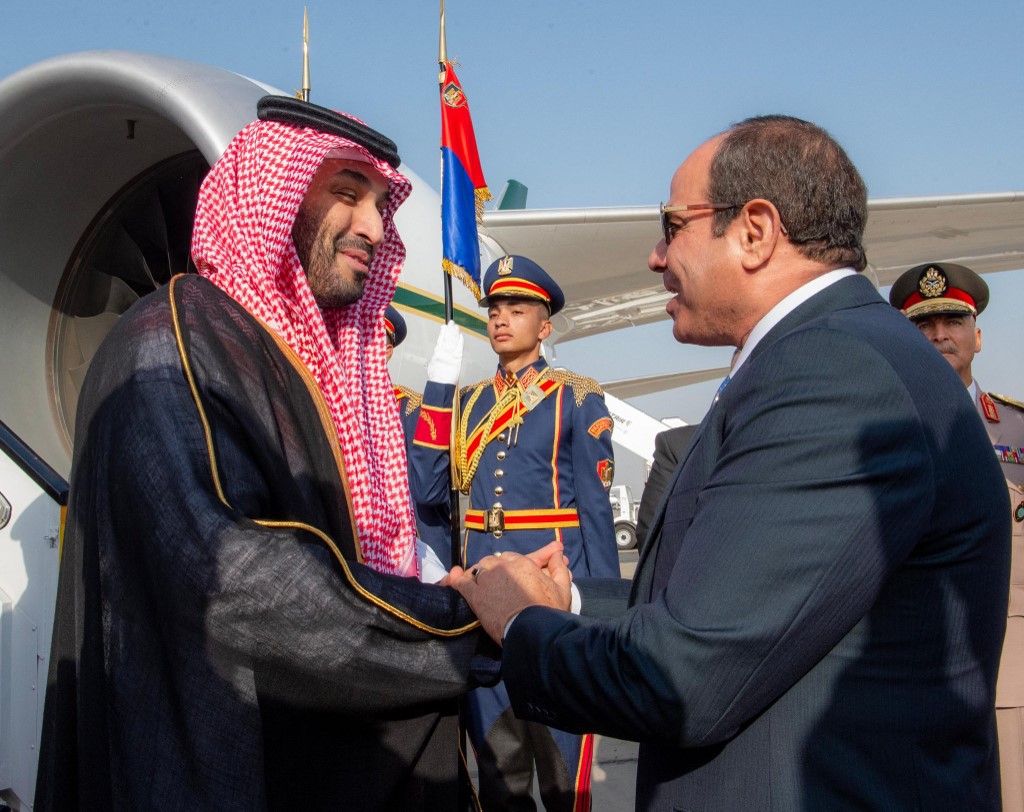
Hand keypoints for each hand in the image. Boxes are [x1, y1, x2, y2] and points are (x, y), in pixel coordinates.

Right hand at [426, 321, 462, 384]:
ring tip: (456, 327)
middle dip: (450, 329)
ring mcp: (451, 355)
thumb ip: (436, 358)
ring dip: (455, 333)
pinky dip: (460, 342)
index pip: (440, 339)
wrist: (441, 383)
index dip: (443, 332)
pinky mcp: (457, 359)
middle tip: (452, 323)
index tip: (444, 326)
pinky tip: (461, 336)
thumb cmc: (436, 377)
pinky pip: (459, 348)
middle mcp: (444, 352)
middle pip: (447, 338)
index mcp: (437, 353)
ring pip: (453, 341)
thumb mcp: (432, 365)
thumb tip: (437, 354)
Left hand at [450, 542, 572, 643]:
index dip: (511, 566)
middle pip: (493, 562)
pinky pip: (462, 583)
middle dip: (495, 569)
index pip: (511, 557)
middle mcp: (503, 566)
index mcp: (522, 563)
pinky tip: (454, 580)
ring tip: (480, 585)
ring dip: (479, 574)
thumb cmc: (549, 611)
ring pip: (478, 569)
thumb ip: (558, 568)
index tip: (511, 575)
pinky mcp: (475, 595)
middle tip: (498, 583)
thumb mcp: (562, 588)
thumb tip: (557, 553)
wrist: (533, 631)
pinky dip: (457, 580)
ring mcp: (487, 579)